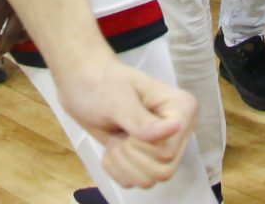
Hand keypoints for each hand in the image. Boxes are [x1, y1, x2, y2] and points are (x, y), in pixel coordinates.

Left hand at [48, 56, 197, 190]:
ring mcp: (165, 146)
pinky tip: (113, 148)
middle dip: (131, 155)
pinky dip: (117, 170)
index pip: (168, 150)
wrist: (82, 83)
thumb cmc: (100, 82)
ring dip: (122, 163)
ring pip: (150, 180)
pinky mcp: (149, 158)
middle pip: (163, 170)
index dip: (140, 145)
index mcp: (181, 108)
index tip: (126, 125)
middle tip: (119, 133)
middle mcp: (179, 130)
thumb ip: (141, 120)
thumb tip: (175, 128)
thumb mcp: (117, 99)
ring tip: (115, 140)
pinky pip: (136, 182)